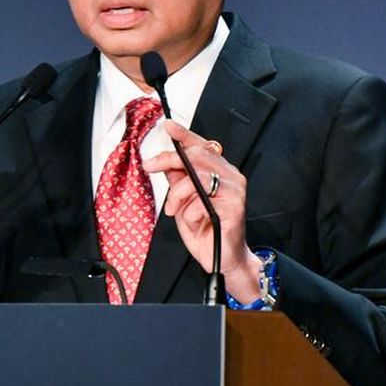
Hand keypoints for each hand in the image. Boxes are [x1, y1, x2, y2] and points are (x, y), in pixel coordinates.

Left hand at [142, 121, 262, 301]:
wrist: (223, 260)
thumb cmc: (206, 230)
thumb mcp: (184, 201)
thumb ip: (179, 180)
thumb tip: (166, 162)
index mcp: (220, 172)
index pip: (202, 146)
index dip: (185, 134)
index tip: (167, 125)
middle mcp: (231, 177)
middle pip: (197, 155)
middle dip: (168, 159)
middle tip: (150, 166)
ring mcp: (235, 191)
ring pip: (196, 177)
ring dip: (178, 195)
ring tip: (174, 210)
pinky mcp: (234, 207)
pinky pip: (201, 202)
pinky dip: (189, 213)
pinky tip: (194, 222)